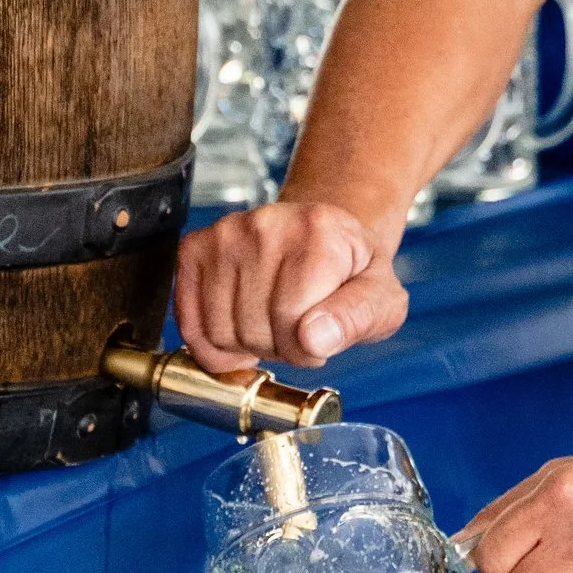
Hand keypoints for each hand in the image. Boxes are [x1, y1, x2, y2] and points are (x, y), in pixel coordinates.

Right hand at [173, 197, 406, 372]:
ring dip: (245, 346)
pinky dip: (212, 343)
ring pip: (219, 332)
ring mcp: (225, 234)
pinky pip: (190, 324)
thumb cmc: (350, 271)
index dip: (306, 348)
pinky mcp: (194, 249)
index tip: (319, 334)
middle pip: (253, 330)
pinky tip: (239, 324)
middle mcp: (266, 224)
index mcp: (320, 231)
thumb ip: (359, 318)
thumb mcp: (381, 298)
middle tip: (295, 326)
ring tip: (270, 321)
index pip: (292, 322)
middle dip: (277, 347)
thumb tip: (314, 339)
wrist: (321, 236)